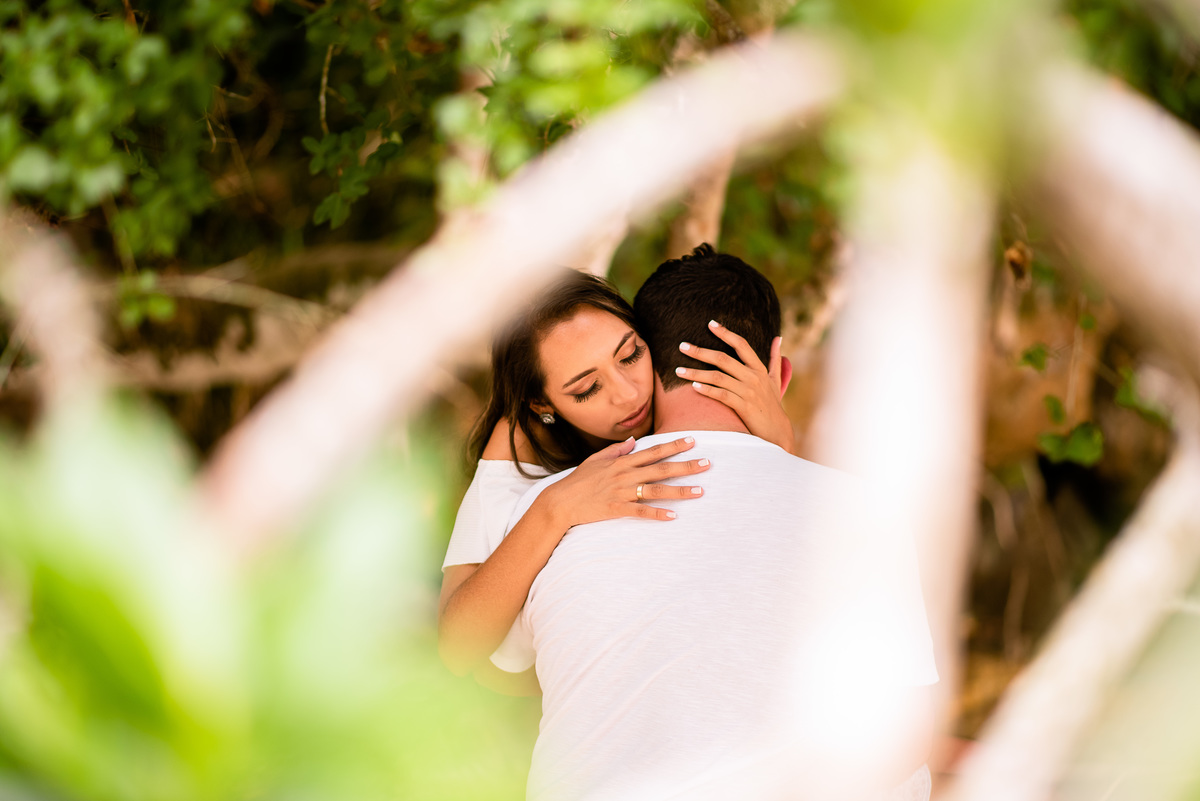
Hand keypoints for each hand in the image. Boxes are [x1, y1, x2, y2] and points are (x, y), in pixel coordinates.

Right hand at [542, 436, 710, 525]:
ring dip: (679, 491)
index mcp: (622, 462)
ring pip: (656, 490)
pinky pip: (641, 512)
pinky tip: (673, 516)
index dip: (674, 445)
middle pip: (661, 468)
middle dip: (686, 466)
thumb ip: (616, 450)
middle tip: (707, 463)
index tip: (693, 441)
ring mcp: (622, 492)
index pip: (653, 451)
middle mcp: (625, 475)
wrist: (561, 501)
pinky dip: (657, 514)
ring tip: (699, 491)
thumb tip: (632, 441)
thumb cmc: (578, 481)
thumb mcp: (596, 460)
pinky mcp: (617, 509)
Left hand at [675, 320, 795, 453]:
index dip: (726, 333)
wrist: (777, 431)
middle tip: (682, 346)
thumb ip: (774, 358)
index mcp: (759, 369)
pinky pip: (721, 395)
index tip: (710, 324)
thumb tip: (778, 338)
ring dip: (696, 372)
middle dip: (700, 351)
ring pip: (718, 377)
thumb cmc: (773, 404)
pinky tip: (693, 386)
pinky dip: (707, 390)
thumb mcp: (776, 380)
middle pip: (723, 359)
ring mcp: (748, 392)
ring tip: (678, 370)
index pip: (742, 345)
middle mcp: (754, 377)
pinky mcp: (743, 407)